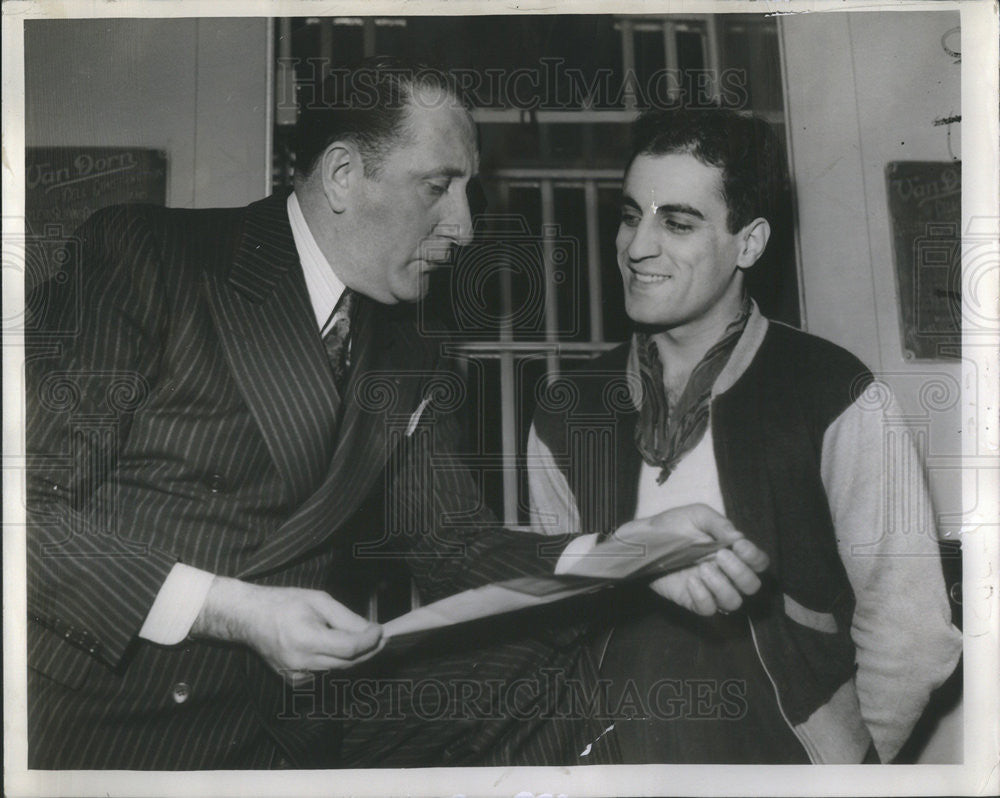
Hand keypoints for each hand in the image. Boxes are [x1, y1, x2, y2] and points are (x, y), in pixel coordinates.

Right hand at [191, 577, 382, 683]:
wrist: (249, 619)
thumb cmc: (284, 603)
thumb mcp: (318, 600)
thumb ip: (346, 618)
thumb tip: (371, 630)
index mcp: (306, 639)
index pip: (349, 648)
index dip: (370, 641)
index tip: (382, 631)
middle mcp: (301, 663)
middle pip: (348, 663)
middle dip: (368, 650)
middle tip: (380, 636)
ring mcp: (296, 676)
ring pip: (338, 669)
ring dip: (352, 655)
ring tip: (358, 637)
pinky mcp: (294, 682)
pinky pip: (325, 672)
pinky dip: (334, 661)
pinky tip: (329, 646)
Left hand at [617, 503, 769, 615]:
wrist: (643, 539)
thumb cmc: (673, 525)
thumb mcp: (697, 515)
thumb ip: (719, 524)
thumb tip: (739, 538)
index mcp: (732, 552)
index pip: (759, 563)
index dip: (755, 557)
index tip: (739, 545)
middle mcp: (726, 573)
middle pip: (751, 586)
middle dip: (740, 572)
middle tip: (719, 555)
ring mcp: (709, 589)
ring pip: (733, 602)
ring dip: (722, 586)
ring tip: (702, 568)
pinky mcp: (692, 600)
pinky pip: (708, 610)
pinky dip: (704, 597)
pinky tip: (691, 581)